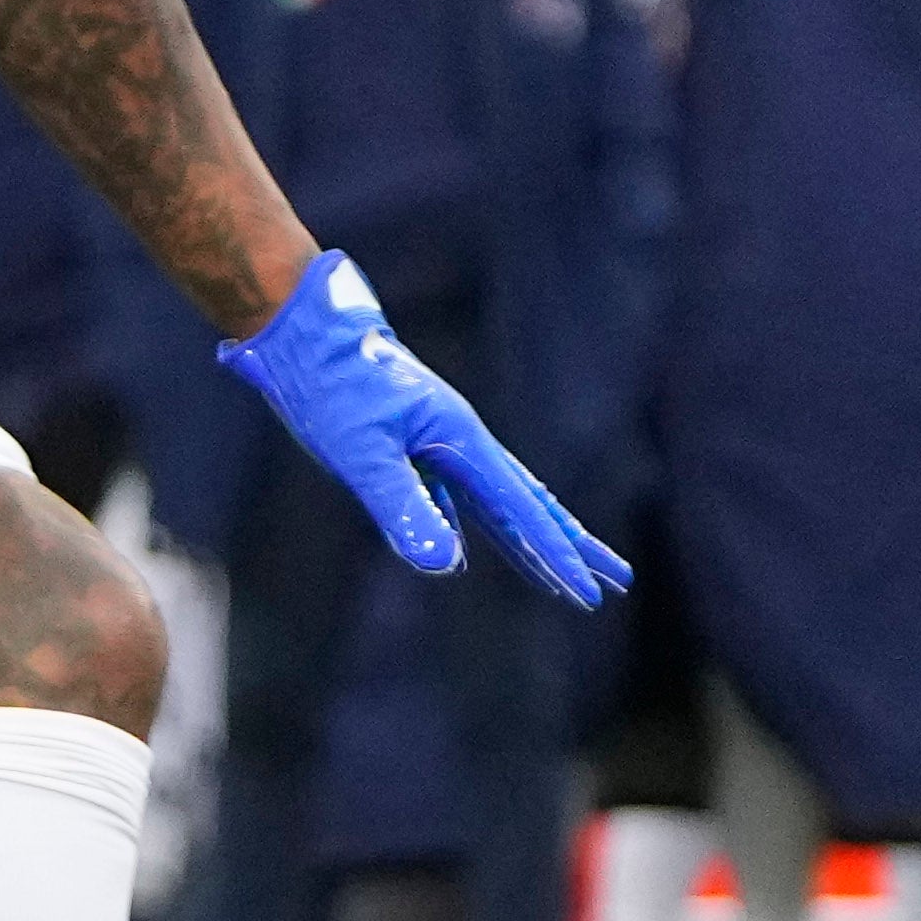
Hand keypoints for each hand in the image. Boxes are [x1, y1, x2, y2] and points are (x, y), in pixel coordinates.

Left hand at [217, 252, 629, 600]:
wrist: (303, 326)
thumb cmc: (328, 383)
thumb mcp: (360, 451)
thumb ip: (402, 505)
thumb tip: (447, 566)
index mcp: (461, 441)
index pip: (521, 513)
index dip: (555, 556)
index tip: (589, 594)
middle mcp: (461, 441)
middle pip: (531, 505)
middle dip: (571, 547)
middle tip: (617, 580)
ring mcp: (438, 442)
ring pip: (500, 501)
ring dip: (533, 537)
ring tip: (565, 567)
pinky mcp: (410, 445)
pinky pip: (458, 496)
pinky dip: (477, 523)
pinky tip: (466, 546)